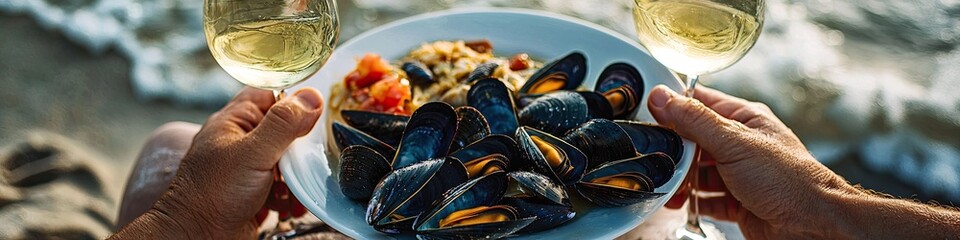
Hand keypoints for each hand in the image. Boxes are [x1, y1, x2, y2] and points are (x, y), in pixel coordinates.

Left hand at [151, 87, 322, 238]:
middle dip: (299, 148)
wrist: (198, 238)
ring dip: (297, 177)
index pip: (268, 95)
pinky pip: (281, 188)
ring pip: (285, 162)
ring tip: (296, 188)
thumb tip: (311, 98)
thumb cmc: (212, 195)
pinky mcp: (253, 194)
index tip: (314, 114)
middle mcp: (239, 143)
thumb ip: (283, 124)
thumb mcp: (253, 152)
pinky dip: (290, 197)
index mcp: (234, 122)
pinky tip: (290, 206)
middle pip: (282, 131)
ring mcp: (246, 169)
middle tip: (307, 158)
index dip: (292, 102)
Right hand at [648, 85, 854, 238]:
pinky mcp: (736, 201)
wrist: (814, 225)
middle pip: (694, 140)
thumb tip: (662, 97)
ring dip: (681, 179)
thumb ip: (696, 121)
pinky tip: (681, 203)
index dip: (673, 106)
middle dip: (674, 150)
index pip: (699, 103)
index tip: (647, 112)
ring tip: (668, 185)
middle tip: (657, 156)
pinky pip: (706, 198)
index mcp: (743, 119)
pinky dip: (691, 201)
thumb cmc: (788, 179)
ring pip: (697, 171)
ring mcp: (738, 173)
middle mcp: (740, 144)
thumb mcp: (735, 143)